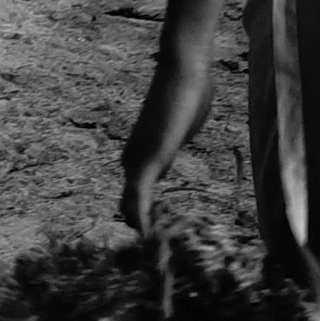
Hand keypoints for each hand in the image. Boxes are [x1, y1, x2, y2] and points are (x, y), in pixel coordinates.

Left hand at [120, 33, 216, 232]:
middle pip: (130, 201)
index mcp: (143, 150)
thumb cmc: (189, 89)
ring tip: (149, 250)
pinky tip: (146, 237)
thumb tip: (182, 131)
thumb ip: (179, 136)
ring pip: (131, 204)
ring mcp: (136, 160)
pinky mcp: (144, 162)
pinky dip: (142, 219)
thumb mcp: (185, 122)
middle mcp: (133, 157)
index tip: (154, 232)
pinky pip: (139, 199)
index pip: (138, 189)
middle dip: (140, 224)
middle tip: (152, 248)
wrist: (182, 70)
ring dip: (140, 226)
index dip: (145, 211)